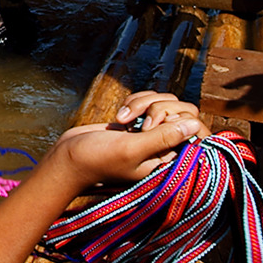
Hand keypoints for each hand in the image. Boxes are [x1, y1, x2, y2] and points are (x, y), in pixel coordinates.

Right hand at [49, 93, 203, 187]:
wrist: (68, 157)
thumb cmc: (97, 160)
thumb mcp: (132, 149)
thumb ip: (164, 137)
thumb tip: (194, 124)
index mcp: (168, 161)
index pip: (194, 132)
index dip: (178, 120)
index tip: (151, 127)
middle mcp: (163, 148)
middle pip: (182, 112)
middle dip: (158, 108)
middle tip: (138, 124)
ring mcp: (151, 134)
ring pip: (164, 103)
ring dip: (144, 104)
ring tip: (123, 120)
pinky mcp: (138, 123)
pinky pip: (149, 101)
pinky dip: (136, 101)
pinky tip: (120, 116)